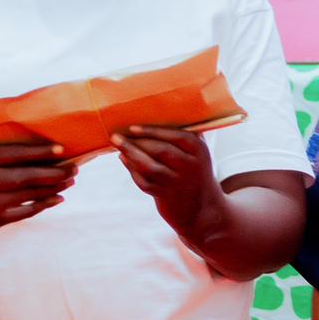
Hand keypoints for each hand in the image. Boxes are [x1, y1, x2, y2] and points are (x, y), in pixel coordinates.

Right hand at [0, 140, 79, 230]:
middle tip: (74, 167)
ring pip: (28, 194)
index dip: (38, 152)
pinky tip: (58, 197)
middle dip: (53, 172)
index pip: (12, 153)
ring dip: (54, 187)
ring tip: (70, 180)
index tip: (61, 150)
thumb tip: (38, 129)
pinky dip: (45, 204)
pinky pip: (26, 212)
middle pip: (24, 176)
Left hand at [116, 126, 226, 244]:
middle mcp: (190, 166)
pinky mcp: (165, 196)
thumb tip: (158, 111)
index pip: (176, 136)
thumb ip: (184, 133)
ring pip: (150, 167)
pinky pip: (145, 182)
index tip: (133, 127)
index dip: (152, 131)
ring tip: (116, 144)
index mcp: (199, 150)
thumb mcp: (197, 152)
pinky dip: (132, 170)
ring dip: (130, 154)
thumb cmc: (194, 171)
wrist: (202, 208)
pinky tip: (124, 159)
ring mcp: (177, 183)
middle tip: (117, 135)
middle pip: (160, 150)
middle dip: (137, 142)